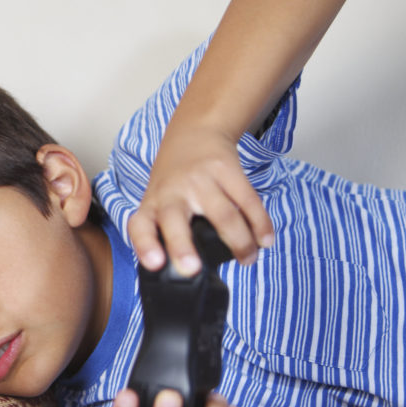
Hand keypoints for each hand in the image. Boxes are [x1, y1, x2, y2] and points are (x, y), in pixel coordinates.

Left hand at [127, 123, 273, 274]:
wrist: (194, 132)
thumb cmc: (174, 179)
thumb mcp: (159, 202)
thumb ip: (167, 233)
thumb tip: (185, 274)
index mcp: (152, 205)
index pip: (140, 227)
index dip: (145, 246)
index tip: (155, 265)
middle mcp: (172, 192)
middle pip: (175, 219)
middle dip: (182, 245)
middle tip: (192, 269)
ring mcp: (200, 179)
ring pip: (223, 215)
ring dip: (239, 243)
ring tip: (247, 260)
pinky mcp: (226, 169)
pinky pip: (248, 201)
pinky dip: (260, 224)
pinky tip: (265, 240)